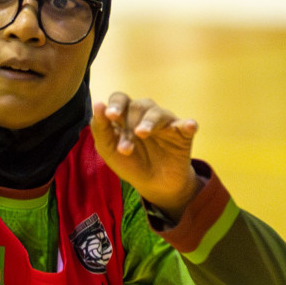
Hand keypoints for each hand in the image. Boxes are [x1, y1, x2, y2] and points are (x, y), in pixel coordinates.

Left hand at [90, 92, 200, 218]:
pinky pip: (187, 124)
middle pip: (138, 106)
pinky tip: (188, 126)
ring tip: (142, 134)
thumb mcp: (109, 150)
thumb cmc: (130, 163)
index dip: (116, 104)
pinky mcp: (183, 133)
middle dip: (129, 126)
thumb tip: (98, 103)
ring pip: (158, 113)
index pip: (120, 99)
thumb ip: (100, 129)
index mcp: (126, 115)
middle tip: (125, 148)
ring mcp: (165, 123)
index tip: (111, 115)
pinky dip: (188, 124)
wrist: (154, 185)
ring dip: (149, 123)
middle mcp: (146, 114)